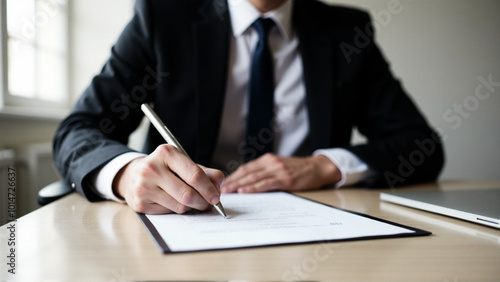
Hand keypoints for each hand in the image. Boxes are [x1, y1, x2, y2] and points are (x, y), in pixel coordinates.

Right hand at [113, 144, 223, 213]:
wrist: (134, 175)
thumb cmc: (166, 169)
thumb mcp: (184, 164)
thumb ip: (206, 172)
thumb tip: (218, 186)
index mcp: (166, 153)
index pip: (195, 175)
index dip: (209, 189)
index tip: (216, 197)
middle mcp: (152, 168)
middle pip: (188, 194)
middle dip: (203, 202)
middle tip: (209, 204)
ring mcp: (144, 186)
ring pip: (180, 206)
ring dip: (192, 207)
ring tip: (193, 202)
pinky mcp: (140, 203)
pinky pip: (169, 212)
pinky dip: (177, 209)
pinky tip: (174, 201)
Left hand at [220, 153, 340, 192]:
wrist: (318, 168)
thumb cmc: (298, 169)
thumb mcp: (280, 166)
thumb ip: (266, 171)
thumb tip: (248, 182)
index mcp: (268, 160)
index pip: (246, 168)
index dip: (233, 175)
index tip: (223, 183)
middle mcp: (271, 163)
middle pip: (247, 172)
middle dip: (232, 181)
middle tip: (220, 189)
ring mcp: (277, 170)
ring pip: (253, 178)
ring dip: (239, 185)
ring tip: (228, 191)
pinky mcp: (285, 179)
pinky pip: (266, 184)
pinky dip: (253, 188)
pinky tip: (245, 191)